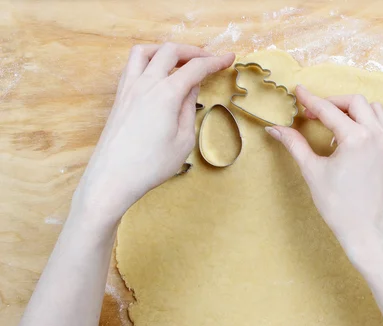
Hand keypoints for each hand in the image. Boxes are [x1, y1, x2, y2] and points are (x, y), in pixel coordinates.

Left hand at [74, 43, 234, 223]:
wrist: (113, 177)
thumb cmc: (151, 165)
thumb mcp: (184, 140)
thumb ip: (189, 109)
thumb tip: (191, 88)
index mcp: (166, 94)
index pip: (195, 68)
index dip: (215, 61)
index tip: (229, 58)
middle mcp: (145, 84)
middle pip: (170, 51)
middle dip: (193, 51)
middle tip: (208, 60)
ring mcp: (128, 88)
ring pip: (145, 51)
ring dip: (165, 51)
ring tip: (179, 61)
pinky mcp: (119, 97)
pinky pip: (132, 66)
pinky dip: (148, 60)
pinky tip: (156, 73)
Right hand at [266, 86, 382, 267]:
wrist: (366, 230)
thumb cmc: (338, 205)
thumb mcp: (312, 171)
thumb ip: (295, 144)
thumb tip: (275, 129)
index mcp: (356, 139)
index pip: (329, 110)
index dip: (310, 100)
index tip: (298, 92)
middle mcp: (376, 135)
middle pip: (354, 102)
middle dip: (332, 102)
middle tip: (312, 114)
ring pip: (372, 109)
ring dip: (351, 109)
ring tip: (333, 123)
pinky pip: (381, 124)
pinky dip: (365, 120)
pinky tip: (349, 136)